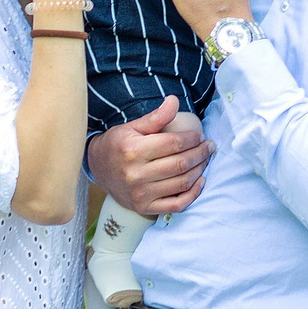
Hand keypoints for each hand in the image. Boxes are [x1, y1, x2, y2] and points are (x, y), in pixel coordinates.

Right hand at [86, 97, 210, 214]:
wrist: (98, 169)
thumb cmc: (118, 144)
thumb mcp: (133, 126)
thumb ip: (156, 116)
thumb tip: (174, 101)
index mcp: (133, 150)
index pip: (173, 144)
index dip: (192, 139)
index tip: (200, 136)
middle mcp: (136, 174)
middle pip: (180, 164)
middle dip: (201, 154)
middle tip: (209, 147)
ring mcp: (141, 194)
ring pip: (181, 183)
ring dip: (199, 171)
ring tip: (205, 160)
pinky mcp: (144, 207)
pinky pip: (176, 205)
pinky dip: (193, 194)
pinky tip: (200, 181)